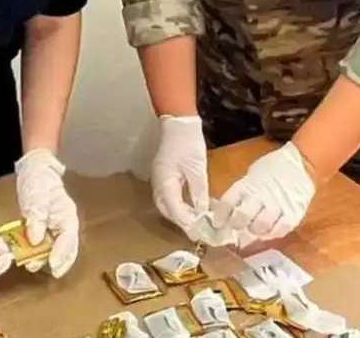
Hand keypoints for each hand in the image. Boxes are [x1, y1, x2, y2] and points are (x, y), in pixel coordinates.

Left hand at [15, 149, 79, 277]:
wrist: (34, 170)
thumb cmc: (39, 180)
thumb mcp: (37, 196)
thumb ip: (37, 217)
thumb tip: (35, 240)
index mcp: (67, 215)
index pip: (68, 237)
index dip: (62, 252)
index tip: (53, 265)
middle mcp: (64, 224)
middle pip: (67, 247)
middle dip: (59, 261)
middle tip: (50, 272)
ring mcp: (55, 227)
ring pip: (57, 248)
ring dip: (47, 258)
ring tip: (33, 266)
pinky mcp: (45, 228)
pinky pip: (45, 244)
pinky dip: (38, 252)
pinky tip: (30, 258)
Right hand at [151, 115, 209, 230]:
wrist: (179, 123)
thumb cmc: (188, 143)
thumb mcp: (197, 169)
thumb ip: (199, 193)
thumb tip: (202, 213)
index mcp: (164, 183)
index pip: (174, 210)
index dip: (187, 224)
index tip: (200, 234)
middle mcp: (157, 185)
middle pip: (167, 211)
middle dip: (182, 223)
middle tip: (199, 232)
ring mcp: (158, 181)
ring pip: (167, 206)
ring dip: (180, 215)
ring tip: (197, 223)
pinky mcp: (163, 177)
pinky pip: (169, 197)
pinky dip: (179, 205)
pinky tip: (191, 208)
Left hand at [212, 142, 315, 240]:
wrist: (301, 164)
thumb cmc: (273, 169)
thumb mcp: (253, 175)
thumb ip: (243, 192)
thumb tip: (229, 211)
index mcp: (248, 184)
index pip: (227, 202)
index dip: (220, 215)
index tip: (218, 223)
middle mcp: (261, 195)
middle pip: (242, 216)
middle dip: (236, 224)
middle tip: (237, 226)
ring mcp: (278, 205)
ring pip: (260, 226)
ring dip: (254, 230)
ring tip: (254, 228)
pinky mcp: (293, 214)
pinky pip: (280, 229)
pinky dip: (272, 233)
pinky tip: (269, 230)